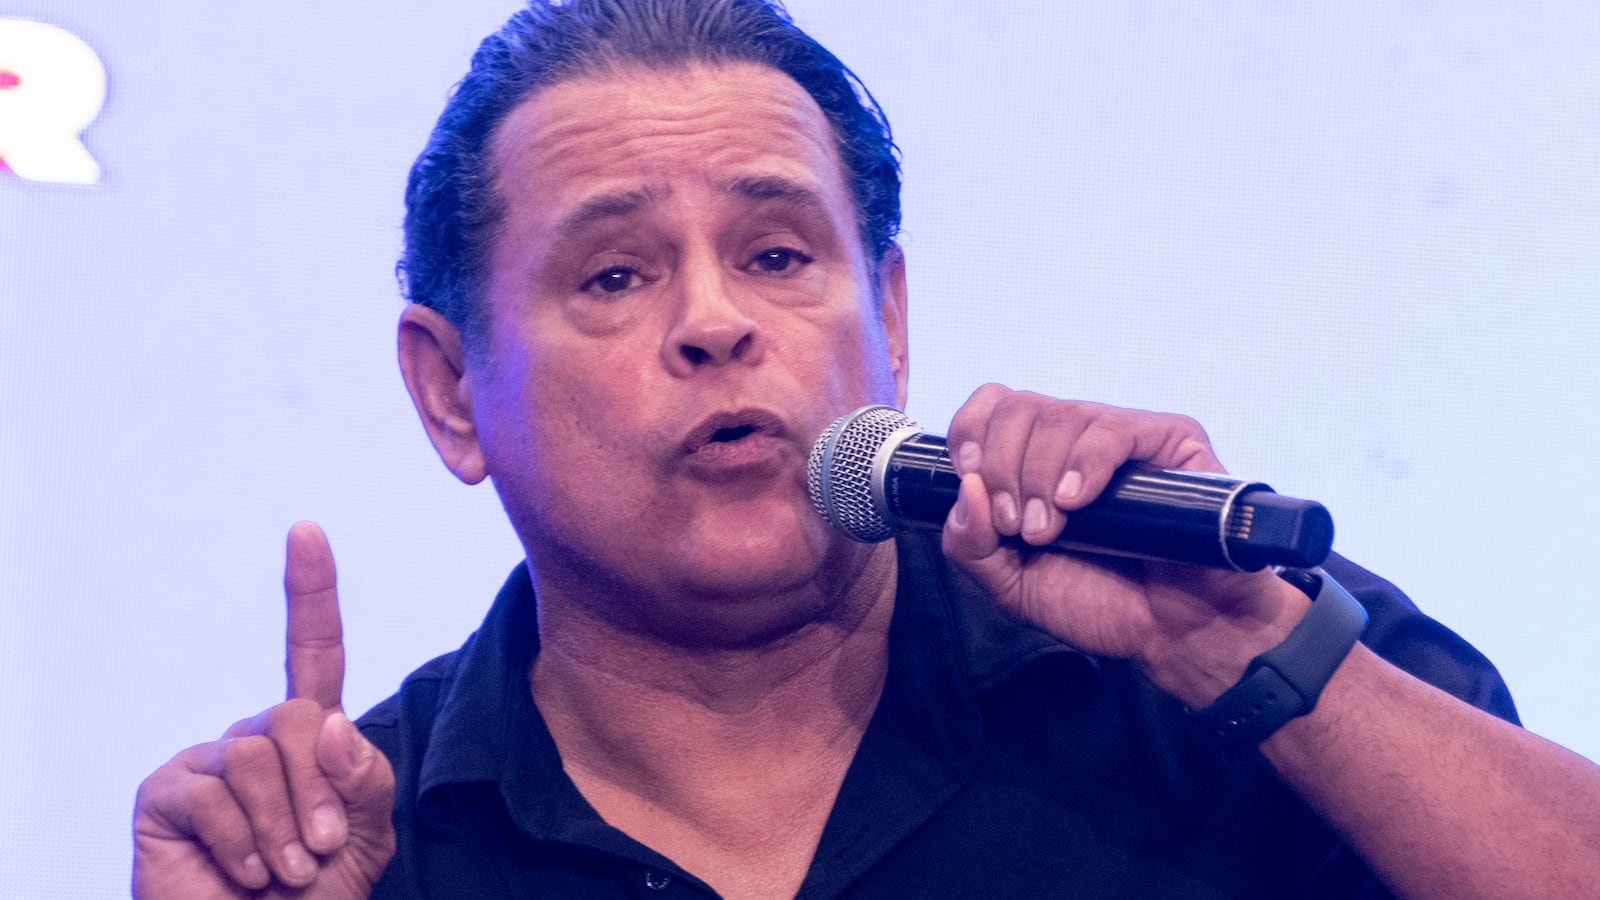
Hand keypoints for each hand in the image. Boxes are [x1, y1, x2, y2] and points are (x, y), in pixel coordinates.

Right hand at [133, 523, 395, 897]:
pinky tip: (246, 873)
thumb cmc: (319, 890)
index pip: (313, 650)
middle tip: (319, 850)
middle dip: (320, 793)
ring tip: (285, 871)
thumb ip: (365, 778)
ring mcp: (206, 760)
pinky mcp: (165, 792)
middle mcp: (254, 736)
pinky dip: (244, 843)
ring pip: (258, 756)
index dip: (310, 590)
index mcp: (309, 735)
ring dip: (286, 826)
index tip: (306, 530)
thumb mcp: (367, 832)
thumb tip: (327, 722)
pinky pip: (216, 792)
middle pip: (296, 718)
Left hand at [939, 385, 1309, 705]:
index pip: (995, 404)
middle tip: (1014, 526)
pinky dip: (1082, 464)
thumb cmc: (1100, 605)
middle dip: (1001, 466)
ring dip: (1038, 476)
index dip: (971, 432)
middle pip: (1020, 406)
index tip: (970, 478)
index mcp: (1038, 458)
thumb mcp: (1011, 584)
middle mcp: (1079, 438)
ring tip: (1049, 531)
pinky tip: (1075, 502)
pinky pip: (1114, 430)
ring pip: (1062, 415)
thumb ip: (969, 544)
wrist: (1174, 636)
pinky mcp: (1173, 443)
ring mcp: (1126, 437)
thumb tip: (964, 487)